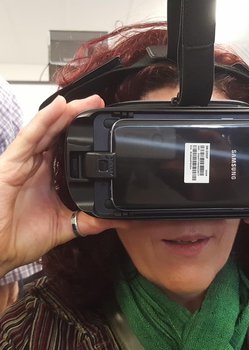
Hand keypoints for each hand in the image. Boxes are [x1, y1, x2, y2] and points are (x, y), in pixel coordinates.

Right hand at [0, 95, 123, 276]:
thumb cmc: (20, 237)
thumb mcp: (64, 226)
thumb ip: (89, 220)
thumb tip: (115, 219)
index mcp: (48, 177)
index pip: (67, 148)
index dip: (83, 135)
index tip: (103, 127)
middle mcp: (36, 165)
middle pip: (58, 133)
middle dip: (78, 116)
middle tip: (99, 104)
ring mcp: (23, 161)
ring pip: (46, 129)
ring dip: (66, 113)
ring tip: (87, 101)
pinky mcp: (11, 162)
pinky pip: (29, 137)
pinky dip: (44, 120)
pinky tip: (59, 107)